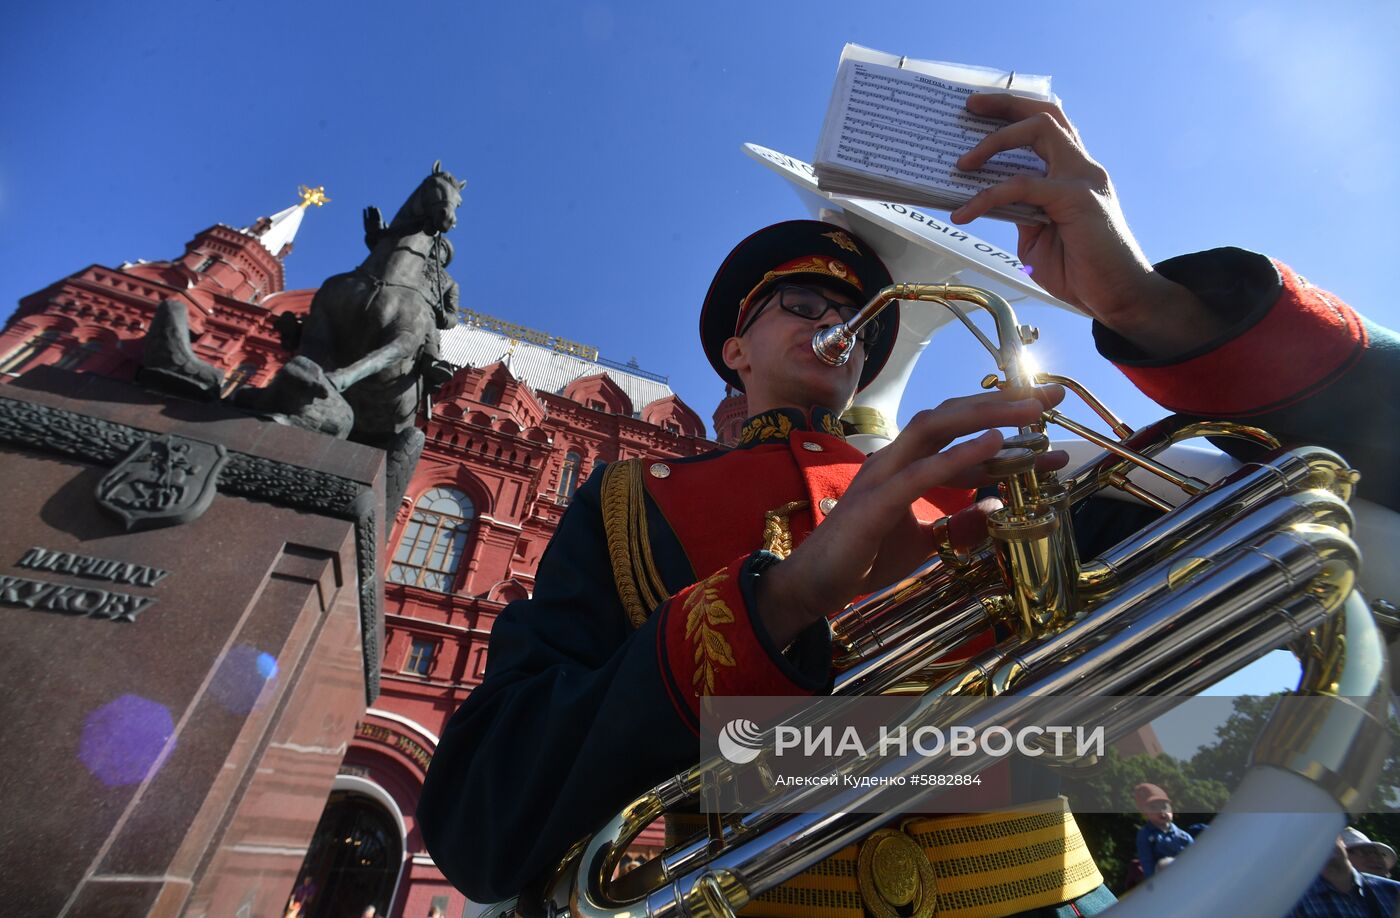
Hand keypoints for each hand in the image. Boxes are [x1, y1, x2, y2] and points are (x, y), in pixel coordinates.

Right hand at [755, 386, 1064, 646]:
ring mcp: (883, 475)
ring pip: (934, 427)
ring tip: (1028, 410)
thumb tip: (995, 509)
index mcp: (906, 466)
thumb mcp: (925, 541)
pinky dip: (958, 455)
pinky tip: (992, 444)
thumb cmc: (862, 558)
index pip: (959, 433)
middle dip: (1000, 402)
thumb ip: (959, 524)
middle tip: (1051, 397)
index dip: (1002, 424)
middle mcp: (895, 459)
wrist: (813, 585)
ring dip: (984, 415)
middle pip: (949, 415)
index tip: (1047, 422)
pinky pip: (921, 471)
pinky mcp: (876, 501)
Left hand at [949, 94, 1223, 356]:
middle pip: (1046, 114)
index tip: (980, 109)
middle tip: (971, 106)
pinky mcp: (1076, 199)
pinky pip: (1024, 186)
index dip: (1014, 112)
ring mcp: (1082, 179)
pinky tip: (965, 213)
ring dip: (995, 141)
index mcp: (1073, 173)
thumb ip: (1021, 210)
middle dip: (1005, 105)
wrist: (1117, 297)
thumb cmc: (1082, 270)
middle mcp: (1081, 167)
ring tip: (962, 163)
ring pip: (1039, 132)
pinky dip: (989, 196)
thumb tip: (990, 198)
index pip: (1046, 127)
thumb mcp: (1038, 234)